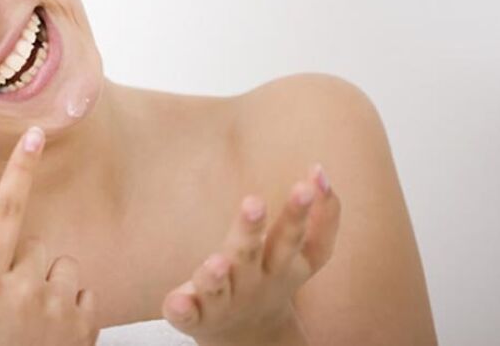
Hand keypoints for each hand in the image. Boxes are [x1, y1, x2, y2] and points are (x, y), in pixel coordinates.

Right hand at [0, 126, 98, 345]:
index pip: (5, 212)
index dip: (19, 170)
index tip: (35, 134)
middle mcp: (25, 289)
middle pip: (35, 242)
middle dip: (20, 259)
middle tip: (1, 298)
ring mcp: (58, 309)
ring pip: (62, 263)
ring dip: (46, 280)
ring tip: (26, 317)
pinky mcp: (84, 327)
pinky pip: (82, 289)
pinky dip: (67, 302)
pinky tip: (47, 329)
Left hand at [161, 164, 340, 344]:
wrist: (248, 337)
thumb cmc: (270, 277)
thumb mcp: (304, 255)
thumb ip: (322, 217)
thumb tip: (320, 171)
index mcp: (281, 265)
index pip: (295, 239)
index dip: (303, 214)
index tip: (306, 184)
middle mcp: (252, 282)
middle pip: (252, 255)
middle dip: (251, 230)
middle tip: (253, 202)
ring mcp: (223, 302)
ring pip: (217, 288)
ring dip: (216, 276)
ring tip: (216, 262)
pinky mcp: (195, 316)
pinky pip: (186, 313)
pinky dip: (182, 308)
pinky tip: (177, 301)